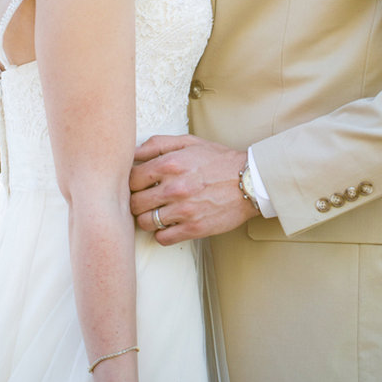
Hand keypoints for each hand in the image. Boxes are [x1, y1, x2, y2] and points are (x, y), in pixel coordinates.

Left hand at [130, 134, 257, 243]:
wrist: (250, 181)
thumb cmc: (218, 160)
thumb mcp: (188, 143)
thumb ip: (157, 144)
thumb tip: (133, 153)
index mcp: (170, 164)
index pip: (131, 178)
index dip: (131, 182)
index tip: (138, 184)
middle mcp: (174, 187)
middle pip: (135, 203)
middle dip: (136, 201)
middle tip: (145, 199)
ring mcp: (184, 210)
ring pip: (145, 222)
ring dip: (147, 218)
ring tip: (156, 212)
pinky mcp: (194, 228)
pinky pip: (162, 238)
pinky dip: (161, 233)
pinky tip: (168, 224)